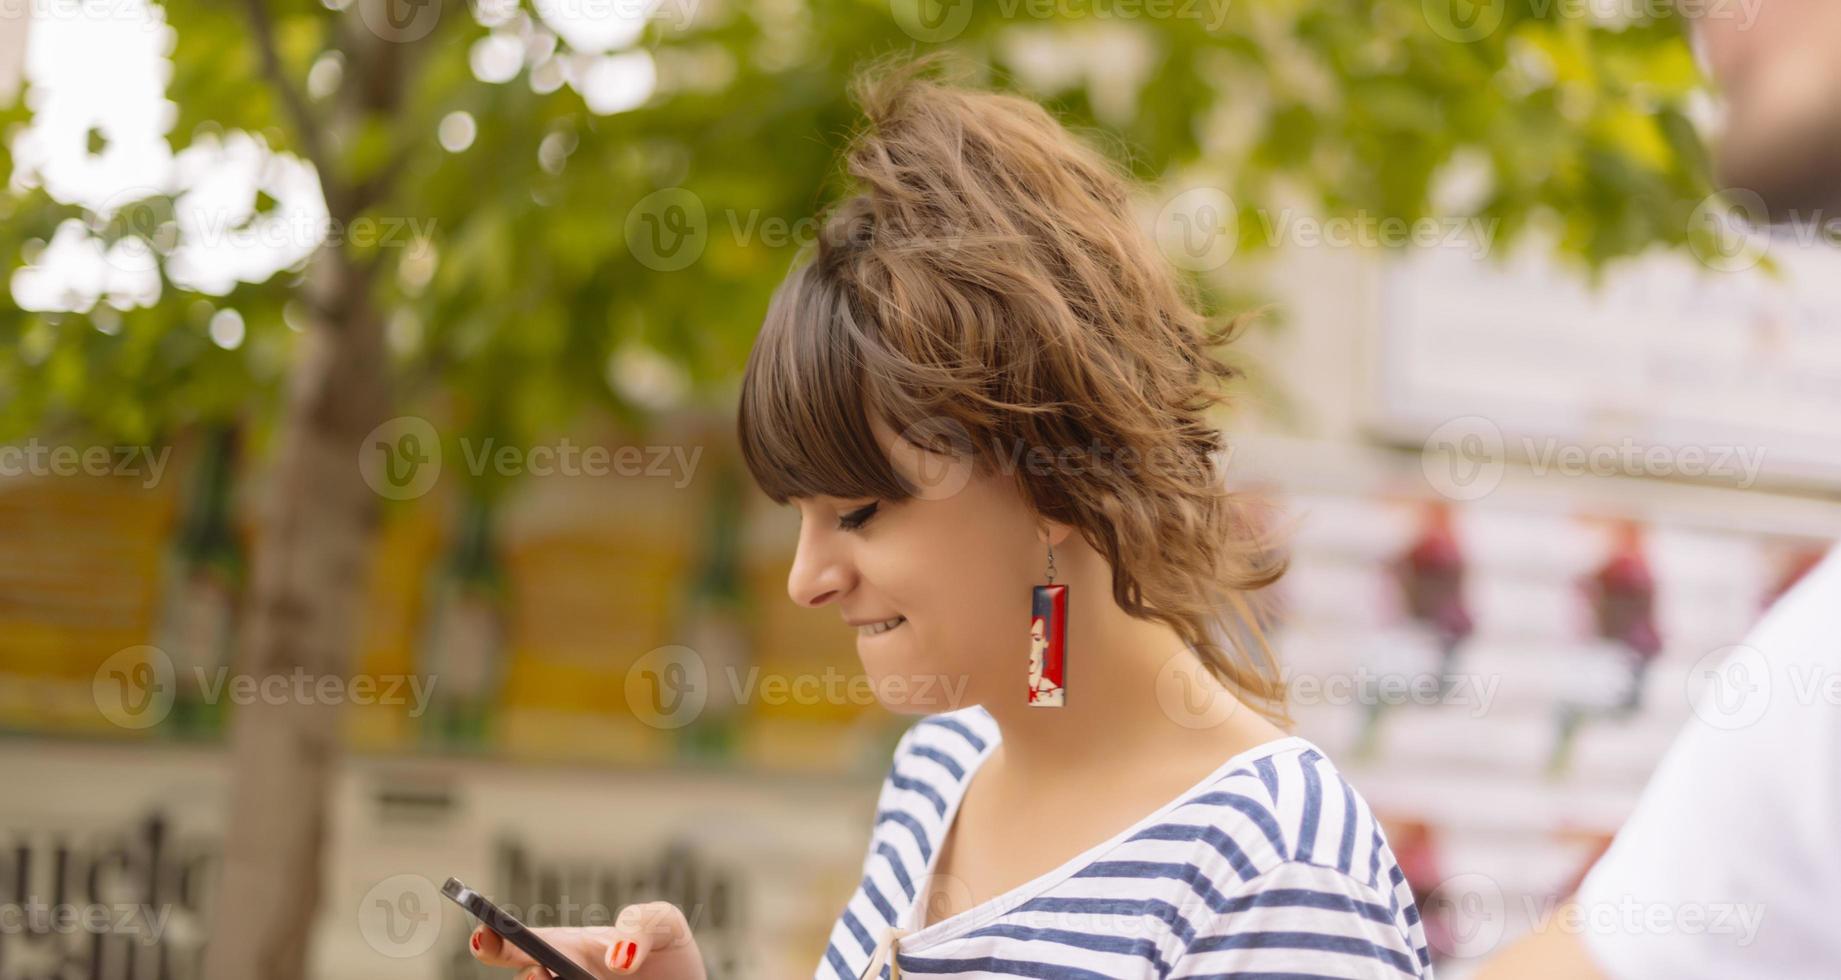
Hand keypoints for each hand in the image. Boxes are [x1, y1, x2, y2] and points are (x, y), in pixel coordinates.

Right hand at [467, 901, 706, 979]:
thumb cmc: (665, 956)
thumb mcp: (665, 926)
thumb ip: (644, 923)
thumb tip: (617, 957)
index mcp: (565, 949)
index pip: (520, 943)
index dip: (495, 939)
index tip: (486, 936)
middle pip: (525, 979)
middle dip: (519, 971)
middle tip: (539, 975)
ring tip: (564, 979)